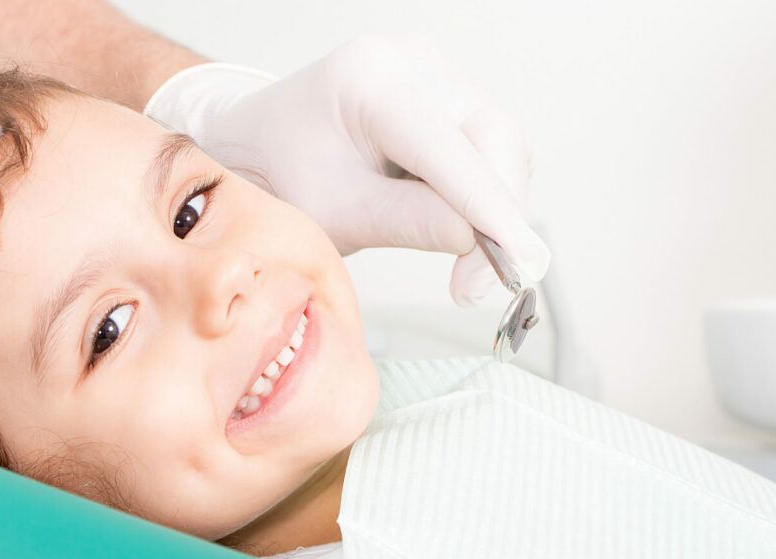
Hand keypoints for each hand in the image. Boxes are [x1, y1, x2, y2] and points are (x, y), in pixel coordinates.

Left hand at [144, 34, 549, 306]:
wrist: (255, 146)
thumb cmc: (279, 174)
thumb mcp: (333, 215)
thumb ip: (406, 224)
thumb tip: (478, 241)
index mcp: (365, 79)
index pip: (447, 146)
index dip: (490, 206)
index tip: (520, 259)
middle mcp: (406, 59)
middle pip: (491, 134)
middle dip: (499, 213)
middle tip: (484, 282)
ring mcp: (430, 69)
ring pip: (500, 140)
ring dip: (497, 206)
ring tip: (467, 266)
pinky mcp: (443, 91)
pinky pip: (489, 142)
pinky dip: (485, 190)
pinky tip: (456, 222)